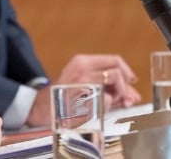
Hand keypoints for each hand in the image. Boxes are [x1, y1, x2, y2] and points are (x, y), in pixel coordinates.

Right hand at [27, 54, 141, 126]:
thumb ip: (105, 85)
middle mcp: (82, 68)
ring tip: (105, 103)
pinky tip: (94, 110)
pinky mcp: (83, 96)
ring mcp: (83, 82)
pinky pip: (107, 100)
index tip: (131, 81)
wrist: (39, 108)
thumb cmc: (61, 97)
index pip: (114, 59)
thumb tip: (132, 95)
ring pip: (114, 84)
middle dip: (125, 86)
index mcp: (81, 61)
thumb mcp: (80, 82)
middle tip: (124, 98)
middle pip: (117, 71)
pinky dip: (106, 107)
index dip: (127, 71)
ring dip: (116, 96)